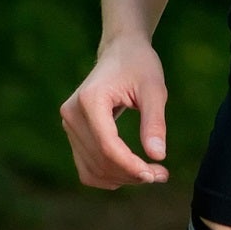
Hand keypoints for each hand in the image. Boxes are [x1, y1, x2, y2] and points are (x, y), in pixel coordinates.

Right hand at [59, 35, 169, 188]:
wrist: (120, 51)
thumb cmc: (139, 65)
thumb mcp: (154, 89)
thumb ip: (154, 121)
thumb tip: (158, 155)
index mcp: (90, 101)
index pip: (107, 145)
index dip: (130, 165)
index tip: (155, 174)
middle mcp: (71, 115)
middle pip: (99, 160)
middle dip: (131, 173)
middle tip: (162, 175)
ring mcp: (68, 125)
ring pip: (91, 168)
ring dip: (121, 178)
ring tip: (152, 174)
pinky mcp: (73, 132)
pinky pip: (86, 165)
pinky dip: (108, 174)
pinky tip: (132, 172)